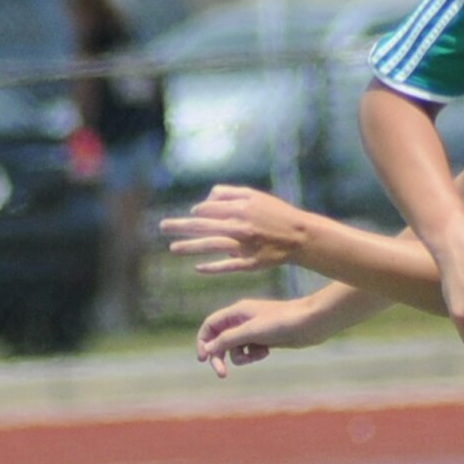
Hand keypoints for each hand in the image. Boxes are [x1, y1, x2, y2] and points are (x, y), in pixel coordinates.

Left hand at [161, 185, 308, 272]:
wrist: (301, 235)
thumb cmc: (277, 213)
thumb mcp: (255, 196)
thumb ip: (229, 194)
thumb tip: (205, 201)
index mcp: (240, 208)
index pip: (208, 209)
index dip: (198, 212)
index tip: (193, 216)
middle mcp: (240, 225)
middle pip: (204, 225)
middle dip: (180, 226)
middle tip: (162, 227)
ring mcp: (245, 245)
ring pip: (212, 245)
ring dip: (190, 247)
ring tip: (172, 249)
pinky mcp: (251, 262)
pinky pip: (228, 266)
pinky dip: (213, 267)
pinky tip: (198, 268)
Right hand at [195, 296, 340, 376]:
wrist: (311, 323)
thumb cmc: (282, 322)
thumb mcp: (251, 331)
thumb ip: (228, 339)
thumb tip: (208, 349)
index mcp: (236, 312)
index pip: (210, 326)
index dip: (204, 341)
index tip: (203, 359)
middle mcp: (243, 320)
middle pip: (221, 340)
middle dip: (220, 356)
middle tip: (222, 375)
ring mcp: (254, 330)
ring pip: (236, 349)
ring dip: (241, 357)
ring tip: (257, 355)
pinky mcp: (265, 340)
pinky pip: (250, 352)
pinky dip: (254, 355)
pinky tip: (266, 352)